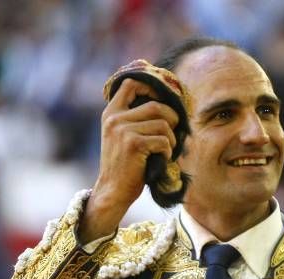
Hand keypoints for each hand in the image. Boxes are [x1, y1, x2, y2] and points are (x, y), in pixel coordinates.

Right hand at [79, 78, 179, 242]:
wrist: (112, 190)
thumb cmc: (124, 165)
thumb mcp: (121, 136)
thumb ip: (134, 118)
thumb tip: (163, 101)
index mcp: (111, 113)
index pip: (131, 83)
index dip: (151, 84)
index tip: (164, 95)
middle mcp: (115, 118)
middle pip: (156, 105)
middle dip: (172, 119)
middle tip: (172, 133)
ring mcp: (123, 130)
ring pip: (163, 124)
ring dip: (170, 139)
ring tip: (164, 151)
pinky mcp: (133, 144)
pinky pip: (163, 140)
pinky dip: (168, 152)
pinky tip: (161, 159)